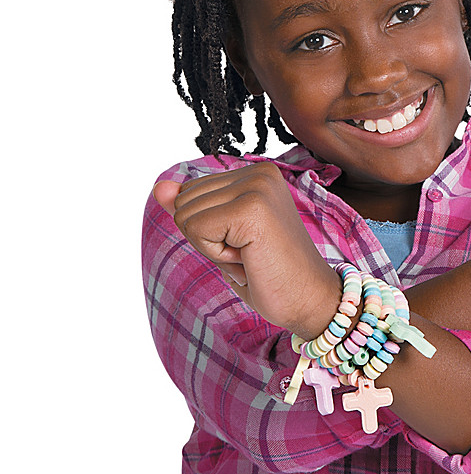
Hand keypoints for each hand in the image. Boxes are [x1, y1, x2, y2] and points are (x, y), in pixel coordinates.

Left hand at [153, 162, 340, 337]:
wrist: (309, 300)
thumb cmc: (269, 272)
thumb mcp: (222, 237)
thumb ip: (191, 208)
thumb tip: (159, 187)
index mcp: (256, 174)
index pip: (189, 192)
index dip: (208, 229)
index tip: (245, 243)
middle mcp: (258, 173)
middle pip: (183, 201)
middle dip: (206, 237)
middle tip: (249, 252)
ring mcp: (257, 187)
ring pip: (185, 215)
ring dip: (212, 247)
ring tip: (251, 255)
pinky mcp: (252, 209)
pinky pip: (196, 229)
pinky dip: (215, 254)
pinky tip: (249, 258)